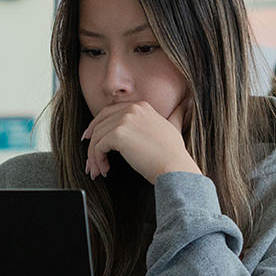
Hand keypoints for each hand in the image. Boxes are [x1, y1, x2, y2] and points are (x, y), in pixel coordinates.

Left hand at [81, 100, 199, 182]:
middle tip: (90, 160)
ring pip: (97, 138)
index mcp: (141, 106)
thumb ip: (175, 115)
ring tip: (98, 171)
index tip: (89, 138)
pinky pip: (97, 147)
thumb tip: (186, 104)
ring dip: (94, 157)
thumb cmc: (174, 154)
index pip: (109, 112)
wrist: (175, 168)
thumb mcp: (173, 127)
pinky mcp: (118, 134)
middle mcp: (132, 109)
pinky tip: (105, 171)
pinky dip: (97, 160)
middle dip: (91, 143)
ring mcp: (124, 120)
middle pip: (99, 124)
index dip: (96, 126)